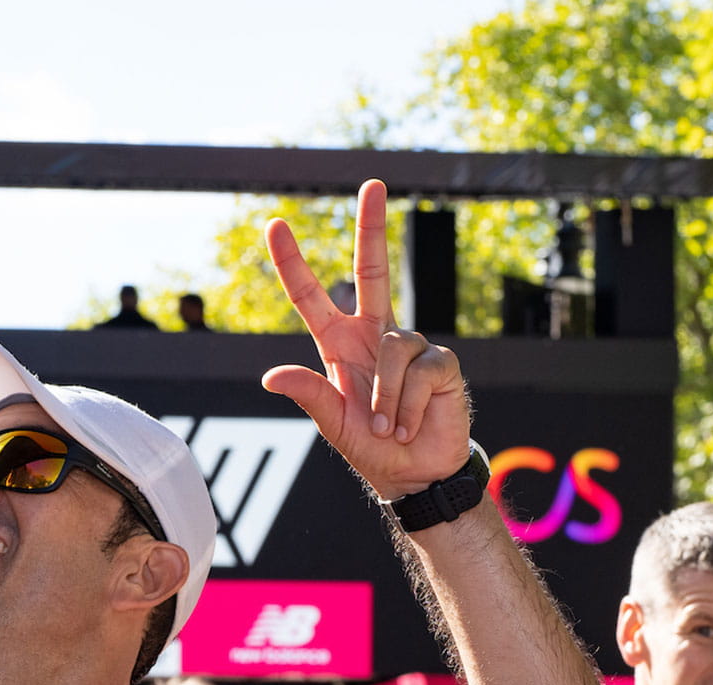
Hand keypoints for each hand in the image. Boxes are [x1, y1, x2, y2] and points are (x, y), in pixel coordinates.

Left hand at [261, 179, 472, 500]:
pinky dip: (407, 403)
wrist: (417, 475)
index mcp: (340, 344)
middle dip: (372, 227)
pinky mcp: (441, 362)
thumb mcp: (333, 424)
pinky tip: (410, 422)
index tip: (276, 224)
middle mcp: (375, 335)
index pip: (311, 296)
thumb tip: (271, 375)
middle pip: (372, 270)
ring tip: (386, 427)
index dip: (293, 262)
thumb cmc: (372, 449)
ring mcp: (410, 345)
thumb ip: (309, 395)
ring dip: (383, 399)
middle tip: (373, 183)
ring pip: (393, 348)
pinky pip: (418, 370)